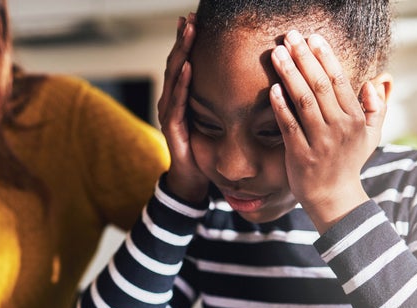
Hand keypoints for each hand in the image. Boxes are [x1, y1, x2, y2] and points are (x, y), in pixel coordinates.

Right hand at [158, 13, 208, 202]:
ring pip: (173, 78)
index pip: (185, 63)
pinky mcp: (171, 128)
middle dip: (182, 40)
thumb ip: (221, 101)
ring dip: (181, 54)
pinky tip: (188, 68)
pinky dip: (181, 84)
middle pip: (176, 64)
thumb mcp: (215, 119)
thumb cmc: (206, 151)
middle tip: (189, 17)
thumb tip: (247, 80)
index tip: (196, 19)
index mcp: (182, 98)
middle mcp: (172, 102)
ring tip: (188, 33)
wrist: (193, 180)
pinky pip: (176, 103)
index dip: (188, 42)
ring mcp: (169, 114)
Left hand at [269, 30, 385, 232]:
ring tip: (277, 53)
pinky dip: (281, 107)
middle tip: (289, 36)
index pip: (339, 80)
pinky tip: (273, 88)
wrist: (334, 197)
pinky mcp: (300, 155)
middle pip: (319, 85)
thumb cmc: (349, 162)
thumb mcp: (371, 135)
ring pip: (303, 101)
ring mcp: (319, 141)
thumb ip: (376, 107)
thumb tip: (375, 81)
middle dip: (303, 57)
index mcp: (355, 118)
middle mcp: (339, 127)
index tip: (312, 37)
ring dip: (289, 74)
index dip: (325, 56)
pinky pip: (290, 126)